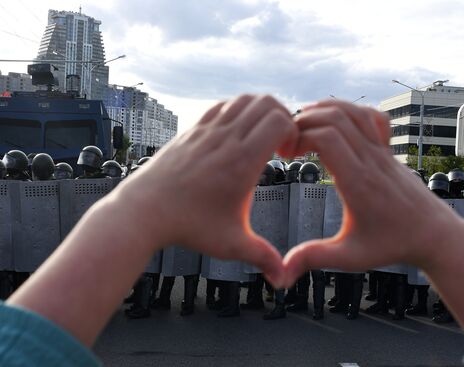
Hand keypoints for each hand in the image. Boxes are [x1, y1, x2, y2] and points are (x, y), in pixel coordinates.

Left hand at [118, 95, 297, 286]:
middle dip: (283, 117)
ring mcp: (207, 131)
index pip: (279, 121)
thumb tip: (282, 280)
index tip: (289, 154)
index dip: (294, 132)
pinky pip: (222, 106)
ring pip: (244, 100)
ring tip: (260, 136)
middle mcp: (226, 139)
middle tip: (280, 143)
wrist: (143, 212)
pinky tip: (236, 135)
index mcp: (243, 161)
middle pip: (266, 102)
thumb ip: (262, 257)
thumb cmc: (187, 227)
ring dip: (260, 111)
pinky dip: (237, 110)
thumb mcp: (231, 244)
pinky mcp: (192, 130)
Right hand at [282, 100, 459, 286]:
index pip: (326, 137)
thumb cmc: (392, 246)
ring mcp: (382, 152)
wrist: (434, 236)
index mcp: (357, 181)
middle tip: (289, 141)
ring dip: (324, 110)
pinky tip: (336, 125)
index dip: (299, 136)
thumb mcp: (349, 257)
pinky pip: (372, 117)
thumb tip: (281, 274)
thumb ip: (314, 259)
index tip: (286, 154)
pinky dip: (350, 111)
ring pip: (353, 111)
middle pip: (335, 116)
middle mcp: (370, 160)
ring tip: (304, 126)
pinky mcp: (389, 151)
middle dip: (304, 120)